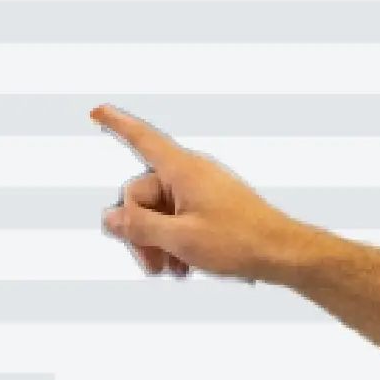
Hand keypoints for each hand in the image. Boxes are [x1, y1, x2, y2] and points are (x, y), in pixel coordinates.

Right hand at [92, 104, 317, 282]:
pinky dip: (174, 241)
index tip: (96, 109)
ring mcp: (201, 190)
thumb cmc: (240, 242)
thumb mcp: (180, 238)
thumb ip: (139, 227)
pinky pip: (178, 218)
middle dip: (140, 232)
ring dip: (158, 242)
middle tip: (154, 267)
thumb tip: (109, 218)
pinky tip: (183, 266)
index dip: (116, 125)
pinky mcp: (210, 206)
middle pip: (142, 194)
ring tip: (172, 270)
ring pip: (159, 212)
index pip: (142, 139)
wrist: (284, 253)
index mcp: (182, 170)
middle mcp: (190, 173)